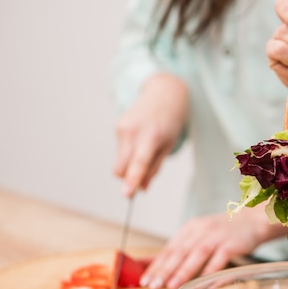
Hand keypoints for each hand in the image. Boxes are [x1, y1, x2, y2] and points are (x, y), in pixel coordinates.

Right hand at [113, 73, 188, 196]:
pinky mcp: (117, 126)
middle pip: (120, 167)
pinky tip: (141, 139)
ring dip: (130, 163)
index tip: (127, 194)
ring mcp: (122, 128)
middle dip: (127, 177)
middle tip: (142, 178)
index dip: (132, 180)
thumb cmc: (170, 122)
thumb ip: (154, 168)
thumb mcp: (168, 146)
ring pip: (119, 160)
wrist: (164, 93)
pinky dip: (129, 152)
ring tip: (147, 147)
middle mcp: (133, 132)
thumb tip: (142, 189)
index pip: (139, 163)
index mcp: (151, 137)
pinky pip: (120, 150)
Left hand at [139, 204, 287, 288]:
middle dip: (164, 270)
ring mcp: (217, 236)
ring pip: (197, 254)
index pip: (169, 248)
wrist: (253, 220)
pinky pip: (219, 259)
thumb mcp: (201, 233)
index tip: (145, 280)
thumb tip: (160, 267)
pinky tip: (202, 284)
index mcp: (191, 228)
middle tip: (152, 285)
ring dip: (183, 271)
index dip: (157, 265)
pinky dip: (210, 272)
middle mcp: (202, 230)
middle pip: (180, 251)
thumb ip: (184, 248)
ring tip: (171, 286)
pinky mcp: (232, 243)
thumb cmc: (224, 231)